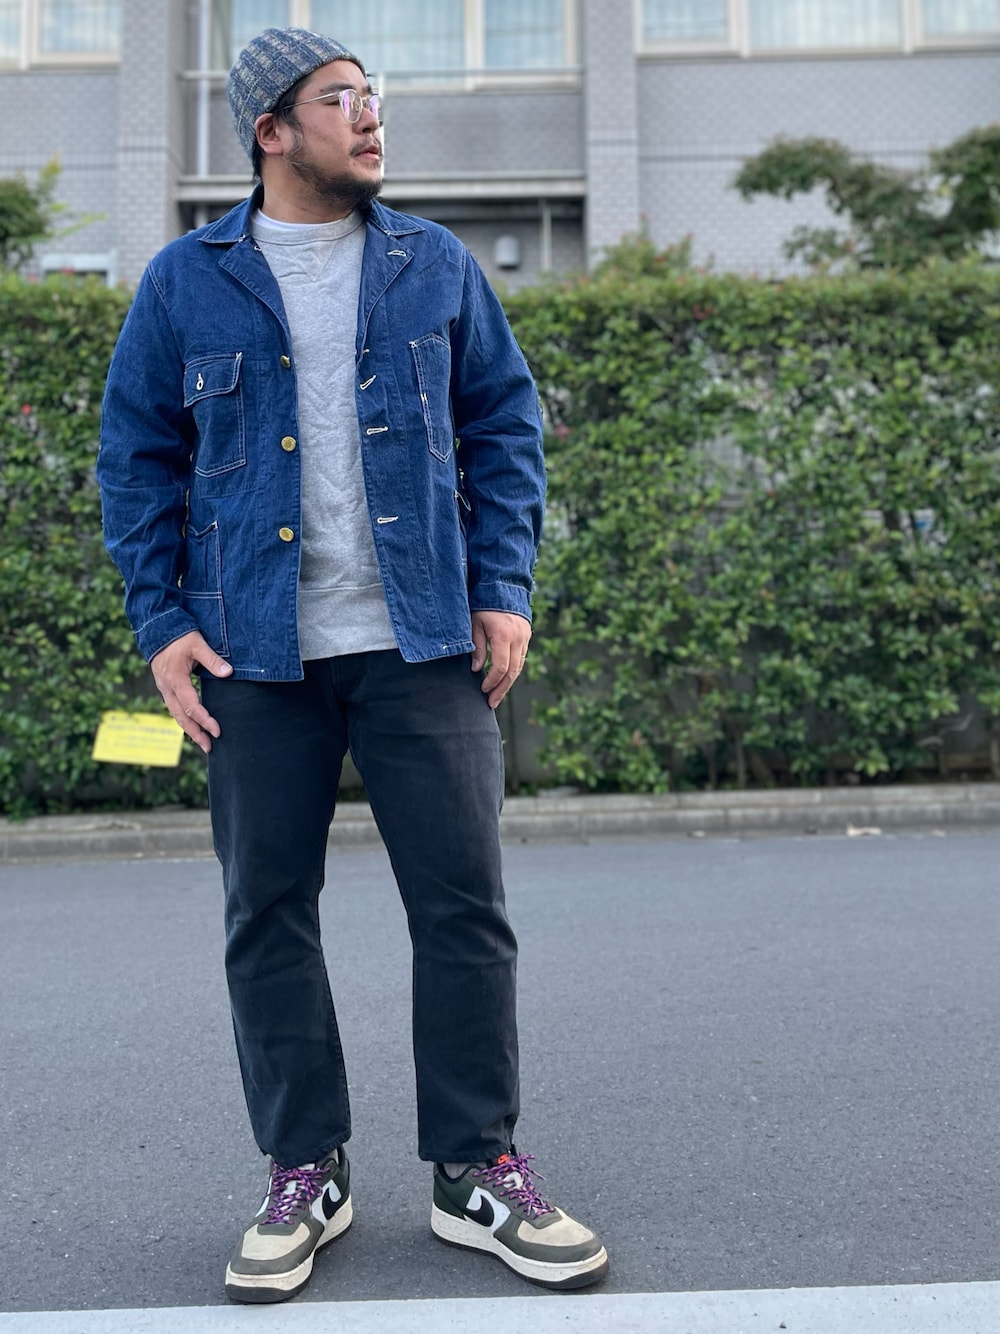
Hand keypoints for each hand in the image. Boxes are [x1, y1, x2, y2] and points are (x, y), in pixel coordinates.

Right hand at [150, 630, 232, 753]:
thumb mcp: (197, 644)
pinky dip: (184, 720)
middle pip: (181, 717)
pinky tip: (192, 727)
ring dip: (189, 730)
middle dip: (195, 734)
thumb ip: (212, 659)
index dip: (204, 720)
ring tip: (202, 743)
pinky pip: (174, 709)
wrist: (157, 631)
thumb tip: (228, 673)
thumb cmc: (179, 636)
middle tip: (210, 747)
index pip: (191, 706)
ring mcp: (164, 689)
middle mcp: (167, 688)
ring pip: (176, 715)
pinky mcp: (165, 688)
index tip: (217, 731)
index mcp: (175, 680)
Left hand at [471, 610, 530, 708]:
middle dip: (501, 689)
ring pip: (519, 666)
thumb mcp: (475, 624)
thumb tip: (476, 669)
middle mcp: (518, 638)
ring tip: (497, 695)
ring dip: (508, 683)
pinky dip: (512, 671)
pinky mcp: (526, 636)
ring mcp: (525, 637)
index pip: (501, 666)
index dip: (492, 680)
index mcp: (504, 635)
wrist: (503, 586)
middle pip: (513, 671)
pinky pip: (521, 658)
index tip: (483, 689)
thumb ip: (477, 647)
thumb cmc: (484, 605)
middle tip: (491, 703)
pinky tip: (504, 679)